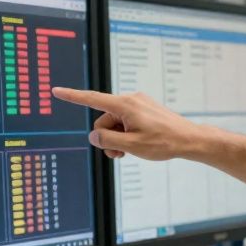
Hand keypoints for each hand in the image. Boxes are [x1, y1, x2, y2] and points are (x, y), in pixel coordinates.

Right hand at [52, 87, 206, 160]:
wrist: (189, 139)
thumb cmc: (163, 143)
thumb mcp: (131, 146)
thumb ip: (108, 140)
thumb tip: (94, 135)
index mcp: (125, 105)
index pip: (92, 99)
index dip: (72, 97)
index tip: (56, 91)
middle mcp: (130, 100)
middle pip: (103, 119)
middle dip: (106, 137)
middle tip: (118, 154)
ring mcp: (138, 105)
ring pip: (114, 123)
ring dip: (117, 138)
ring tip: (128, 152)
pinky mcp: (144, 110)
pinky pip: (125, 122)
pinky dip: (125, 134)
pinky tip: (135, 145)